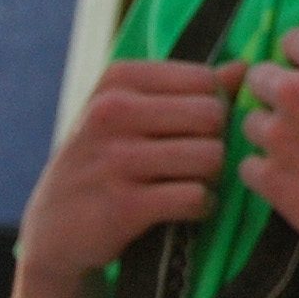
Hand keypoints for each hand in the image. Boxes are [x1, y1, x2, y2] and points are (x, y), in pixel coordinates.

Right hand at [17, 58, 242, 282]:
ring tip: (191, 182)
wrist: (55, 229)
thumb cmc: (106, 161)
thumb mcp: (133, 114)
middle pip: (213, 116)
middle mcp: (111, 112)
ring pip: (210, 157)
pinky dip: (202, 205)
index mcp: (118, 79)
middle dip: (216, 142)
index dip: (215, 108)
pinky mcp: (123, 205)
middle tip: (196, 161)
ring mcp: (114, 159)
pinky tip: (186, 208)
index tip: (194, 131)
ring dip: (211, 177)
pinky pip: (195, 197)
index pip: (205, 81)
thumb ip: (188, 89)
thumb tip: (244, 67)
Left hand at [238, 28, 298, 265]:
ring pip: (250, 123)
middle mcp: (296, 91)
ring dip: (270, 134)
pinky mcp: (269, 178)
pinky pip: (248, 166)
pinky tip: (295, 179)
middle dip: (276, 93)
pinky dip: (267, 172)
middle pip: (259, 77)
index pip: (291, 40)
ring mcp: (278, 136)